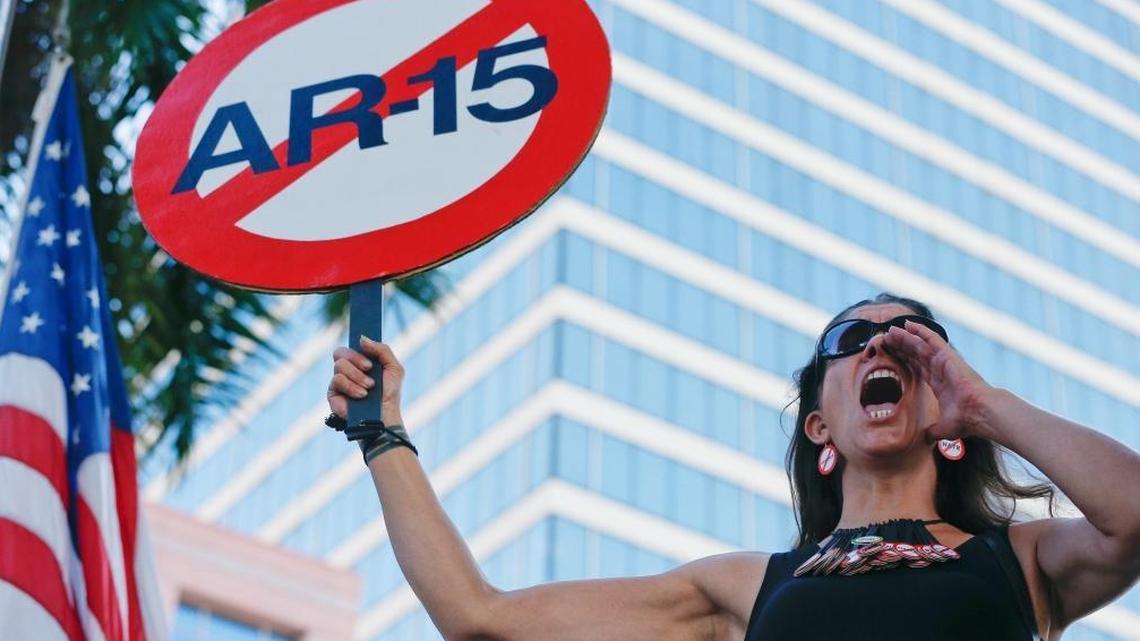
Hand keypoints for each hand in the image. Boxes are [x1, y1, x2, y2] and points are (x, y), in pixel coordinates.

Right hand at [327, 336, 405, 423]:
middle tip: (369, 368)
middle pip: (340, 352)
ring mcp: (339, 382)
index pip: (349, 347)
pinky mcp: (333, 393)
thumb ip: (382, 350)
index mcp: (360, 362)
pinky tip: (361, 395)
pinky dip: (351, 386)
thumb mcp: (394, 368)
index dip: (355, 345)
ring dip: (357, 376)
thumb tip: (362, 339)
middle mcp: (347, 370)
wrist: (384, 414)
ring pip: (339, 365)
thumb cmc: (390, 393)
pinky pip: (337, 380)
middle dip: (357, 359)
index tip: (364, 347)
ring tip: (369, 387)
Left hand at [883, 320, 994, 440]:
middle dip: (901, 346)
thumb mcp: (945, 427)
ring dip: (905, 337)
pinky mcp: (948, 356)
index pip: (917, 367)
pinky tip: (908, 324)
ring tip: (891, 330)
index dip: (904, 359)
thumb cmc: (967, 419)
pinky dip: (921, 331)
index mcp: (939, 383)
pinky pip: (932, 340)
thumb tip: (926, 439)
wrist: (980, 413)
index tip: (891, 354)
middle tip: (886, 338)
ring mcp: (944, 361)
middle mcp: (940, 370)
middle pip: (916, 354)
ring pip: (920, 345)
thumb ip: (934, 431)